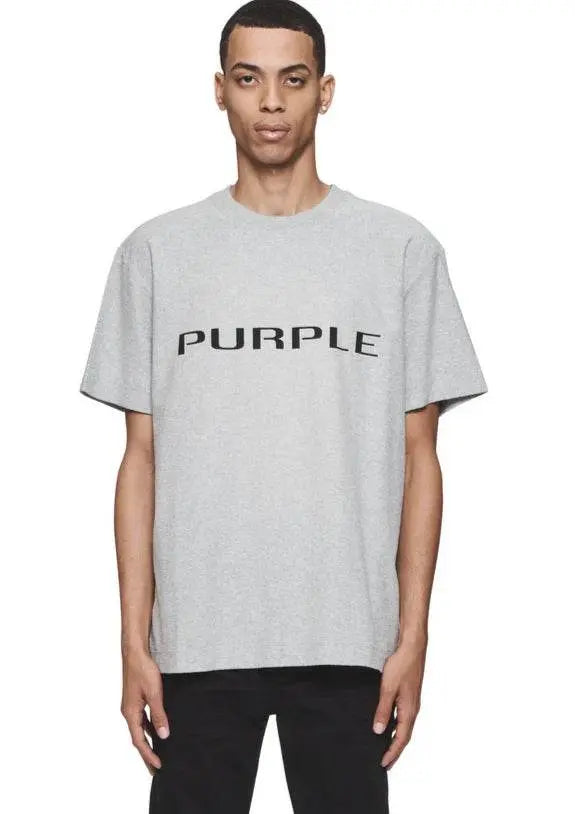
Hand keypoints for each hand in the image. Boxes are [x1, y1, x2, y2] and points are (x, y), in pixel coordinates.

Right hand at [121, 649, 169, 774]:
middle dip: (146, 753)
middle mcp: (128, 712)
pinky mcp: (135, 700)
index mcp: (130, 713)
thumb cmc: (143, 670)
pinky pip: (141, 719)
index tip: (158, 766)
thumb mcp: (154, 694)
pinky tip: (157, 730)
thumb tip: (163, 735)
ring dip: (148, 741)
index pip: (139, 741)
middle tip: (156, 769)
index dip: (148, 754)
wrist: (135, 653)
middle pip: (137, 738)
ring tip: (158, 753)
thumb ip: (158, 715)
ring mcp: (131, 706)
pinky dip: (148, 728)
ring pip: (139, 729)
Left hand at [372, 636, 426, 768]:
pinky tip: (388, 723)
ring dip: (396, 738)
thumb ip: (383, 710)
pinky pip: (403, 716)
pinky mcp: (409, 694)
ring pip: (404, 726)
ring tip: (385, 747)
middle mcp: (413, 709)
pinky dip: (396, 725)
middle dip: (395, 750)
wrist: (412, 646)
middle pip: (404, 736)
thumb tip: (379, 731)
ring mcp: (412, 702)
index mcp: (409, 710)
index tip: (383, 765)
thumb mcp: (387, 688)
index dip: (392, 753)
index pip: (401, 739)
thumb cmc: (401, 665)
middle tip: (385, 763)